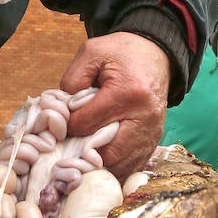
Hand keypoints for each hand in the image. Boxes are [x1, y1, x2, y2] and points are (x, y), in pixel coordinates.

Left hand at [60, 32, 171, 182]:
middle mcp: (144, 116)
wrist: (154, 53)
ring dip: (99, 164)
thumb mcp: (91, 53)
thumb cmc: (121, 52)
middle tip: (70, 147)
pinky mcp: (155, 139)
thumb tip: (64, 113)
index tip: (63, 122)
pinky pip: (133, 165)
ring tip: (84, 154)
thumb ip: (72, 80)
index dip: (69, 126)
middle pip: (106, 152)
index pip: (87, 124)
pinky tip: (102, 158)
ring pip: (120, 164)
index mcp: (126, 93)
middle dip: (83, 153)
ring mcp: (152, 131)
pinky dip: (115, 165)